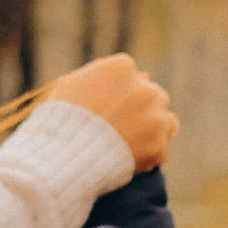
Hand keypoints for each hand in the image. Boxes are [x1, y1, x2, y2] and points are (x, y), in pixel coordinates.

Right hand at [51, 53, 176, 172]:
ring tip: (133, 142)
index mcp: (122, 68)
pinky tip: (134, 159)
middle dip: (141, 109)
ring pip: (166, 120)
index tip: (110, 108)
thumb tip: (126, 74)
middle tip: (122, 126)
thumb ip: (99, 75)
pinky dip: (150, 155)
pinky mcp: (158, 146)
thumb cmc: (60, 119)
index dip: (121, 94)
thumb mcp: (71, 85)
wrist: (62, 157)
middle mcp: (144, 89)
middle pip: (153, 95)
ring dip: (153, 129)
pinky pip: (162, 149)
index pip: (132, 75)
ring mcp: (154, 118)